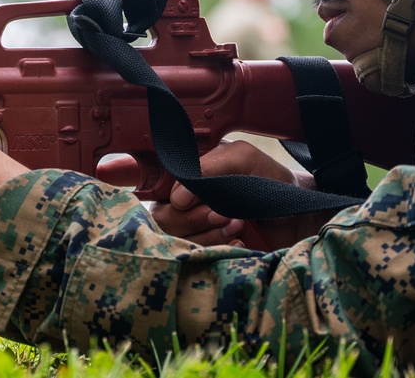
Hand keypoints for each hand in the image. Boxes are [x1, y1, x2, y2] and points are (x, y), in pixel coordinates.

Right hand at [101, 141, 330, 249]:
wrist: (301, 217)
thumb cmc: (271, 183)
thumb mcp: (243, 158)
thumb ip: (209, 165)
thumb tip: (177, 194)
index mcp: (183, 175)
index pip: (140, 176)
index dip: (123, 174)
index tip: (113, 172)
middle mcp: (180, 203)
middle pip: (157, 214)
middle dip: (190, 213)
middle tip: (222, 208)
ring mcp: (190, 232)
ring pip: (172, 237)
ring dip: (205, 229)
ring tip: (236, 220)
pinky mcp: (201, 256)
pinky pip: (190, 256)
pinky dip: (215, 246)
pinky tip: (237, 238)